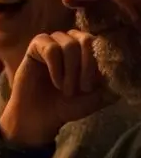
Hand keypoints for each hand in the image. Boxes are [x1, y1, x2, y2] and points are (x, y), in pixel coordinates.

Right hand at [0, 31, 114, 147]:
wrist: (40, 117)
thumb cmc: (68, 105)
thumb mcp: (98, 97)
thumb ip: (112, 82)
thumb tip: (120, 70)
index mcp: (88, 51)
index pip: (100, 43)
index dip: (98, 63)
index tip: (92, 86)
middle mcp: (72, 42)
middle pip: (86, 39)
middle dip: (86, 66)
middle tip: (82, 88)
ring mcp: (54, 43)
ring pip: (69, 44)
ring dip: (70, 70)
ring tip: (66, 89)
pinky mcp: (36, 47)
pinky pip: (51, 48)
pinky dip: (56, 67)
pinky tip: (55, 81)